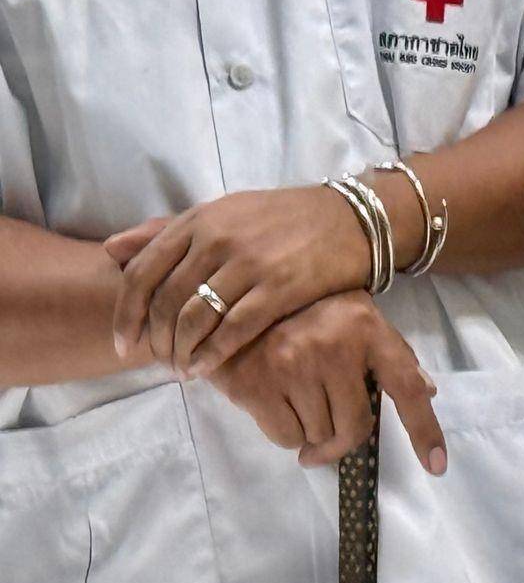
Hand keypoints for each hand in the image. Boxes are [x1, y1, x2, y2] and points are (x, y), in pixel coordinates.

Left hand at [106, 184, 377, 377]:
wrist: (352, 219)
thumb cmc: (284, 218)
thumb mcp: (223, 212)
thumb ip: (166, 230)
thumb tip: (111, 249)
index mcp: (199, 220)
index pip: (141, 272)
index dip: (125, 315)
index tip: (124, 343)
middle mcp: (218, 239)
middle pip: (165, 302)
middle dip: (156, 341)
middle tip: (159, 363)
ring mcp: (250, 263)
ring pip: (195, 318)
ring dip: (181, 351)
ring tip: (182, 369)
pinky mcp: (281, 287)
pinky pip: (234, 329)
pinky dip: (212, 354)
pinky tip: (205, 368)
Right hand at [208, 291, 446, 472]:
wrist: (231, 299)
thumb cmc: (303, 309)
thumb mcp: (354, 316)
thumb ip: (389, 353)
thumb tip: (427, 391)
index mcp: (367, 328)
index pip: (406, 386)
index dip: (425, 430)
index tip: (437, 466)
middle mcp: (335, 346)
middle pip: (355, 426)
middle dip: (343, 440)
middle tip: (329, 439)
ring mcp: (294, 365)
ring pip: (319, 434)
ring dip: (312, 433)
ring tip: (297, 403)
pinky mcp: (256, 385)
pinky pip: (286, 437)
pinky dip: (286, 434)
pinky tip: (276, 407)